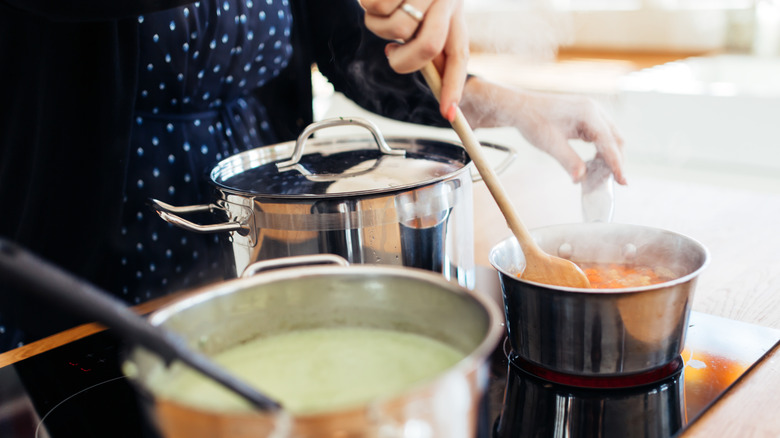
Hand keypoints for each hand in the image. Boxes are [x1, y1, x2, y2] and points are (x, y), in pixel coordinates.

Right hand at [360, 0, 468, 121]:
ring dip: (380, 25)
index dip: (453, 85)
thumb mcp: (426, 8)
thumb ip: (425, 36)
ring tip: (383, 5)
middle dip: (404, 61)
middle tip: (391, 53)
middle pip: (428, 46)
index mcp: (454, 11)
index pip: (458, 53)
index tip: (448, 114)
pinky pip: (376, 7)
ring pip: (396, 28)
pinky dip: (368, 4)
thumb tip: (414, 67)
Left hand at [461, 78, 626, 184]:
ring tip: (606, 175)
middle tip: (617, 182)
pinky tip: (595, 163)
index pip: (609, 142)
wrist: (519, 108)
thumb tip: (581, 179)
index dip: (616, 163)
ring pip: (610, 137)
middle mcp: (593, 109)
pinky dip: (601, 150)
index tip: (623, 181)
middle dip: (617, 160)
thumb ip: (568, 161)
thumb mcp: (550, 144)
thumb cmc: (533, 121)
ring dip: (610, 155)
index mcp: (588, 112)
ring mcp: (590, 112)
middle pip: (615, 138)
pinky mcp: (585, 117)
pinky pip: (600, 135)